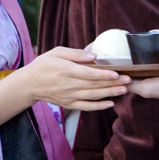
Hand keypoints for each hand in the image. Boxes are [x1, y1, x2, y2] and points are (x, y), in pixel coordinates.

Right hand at [0, 47, 130, 127]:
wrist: (29, 84)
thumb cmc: (44, 65)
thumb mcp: (56, 52)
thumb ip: (75, 53)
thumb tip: (93, 55)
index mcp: (66, 71)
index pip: (88, 74)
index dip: (103, 74)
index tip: (117, 73)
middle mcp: (69, 85)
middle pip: (94, 85)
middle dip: (113, 83)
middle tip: (129, 79)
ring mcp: (69, 96)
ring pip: (93, 96)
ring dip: (110, 93)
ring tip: (125, 89)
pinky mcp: (69, 104)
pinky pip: (86, 107)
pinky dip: (99, 106)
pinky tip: (111, 103)